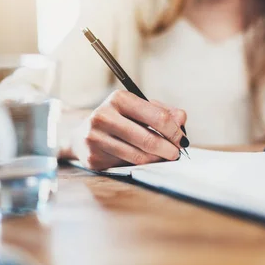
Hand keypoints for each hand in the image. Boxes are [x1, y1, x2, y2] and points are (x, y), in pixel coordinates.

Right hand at [71, 90, 187, 169]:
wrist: (82, 135)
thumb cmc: (119, 119)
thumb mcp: (139, 108)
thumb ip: (163, 112)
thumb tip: (181, 120)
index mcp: (119, 99)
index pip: (158, 117)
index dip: (174, 131)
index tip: (181, 139)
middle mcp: (104, 116)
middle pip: (148, 139)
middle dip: (168, 149)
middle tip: (176, 154)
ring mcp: (96, 138)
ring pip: (138, 156)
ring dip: (156, 159)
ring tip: (163, 158)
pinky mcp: (94, 158)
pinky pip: (126, 165)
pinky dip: (140, 165)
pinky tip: (143, 160)